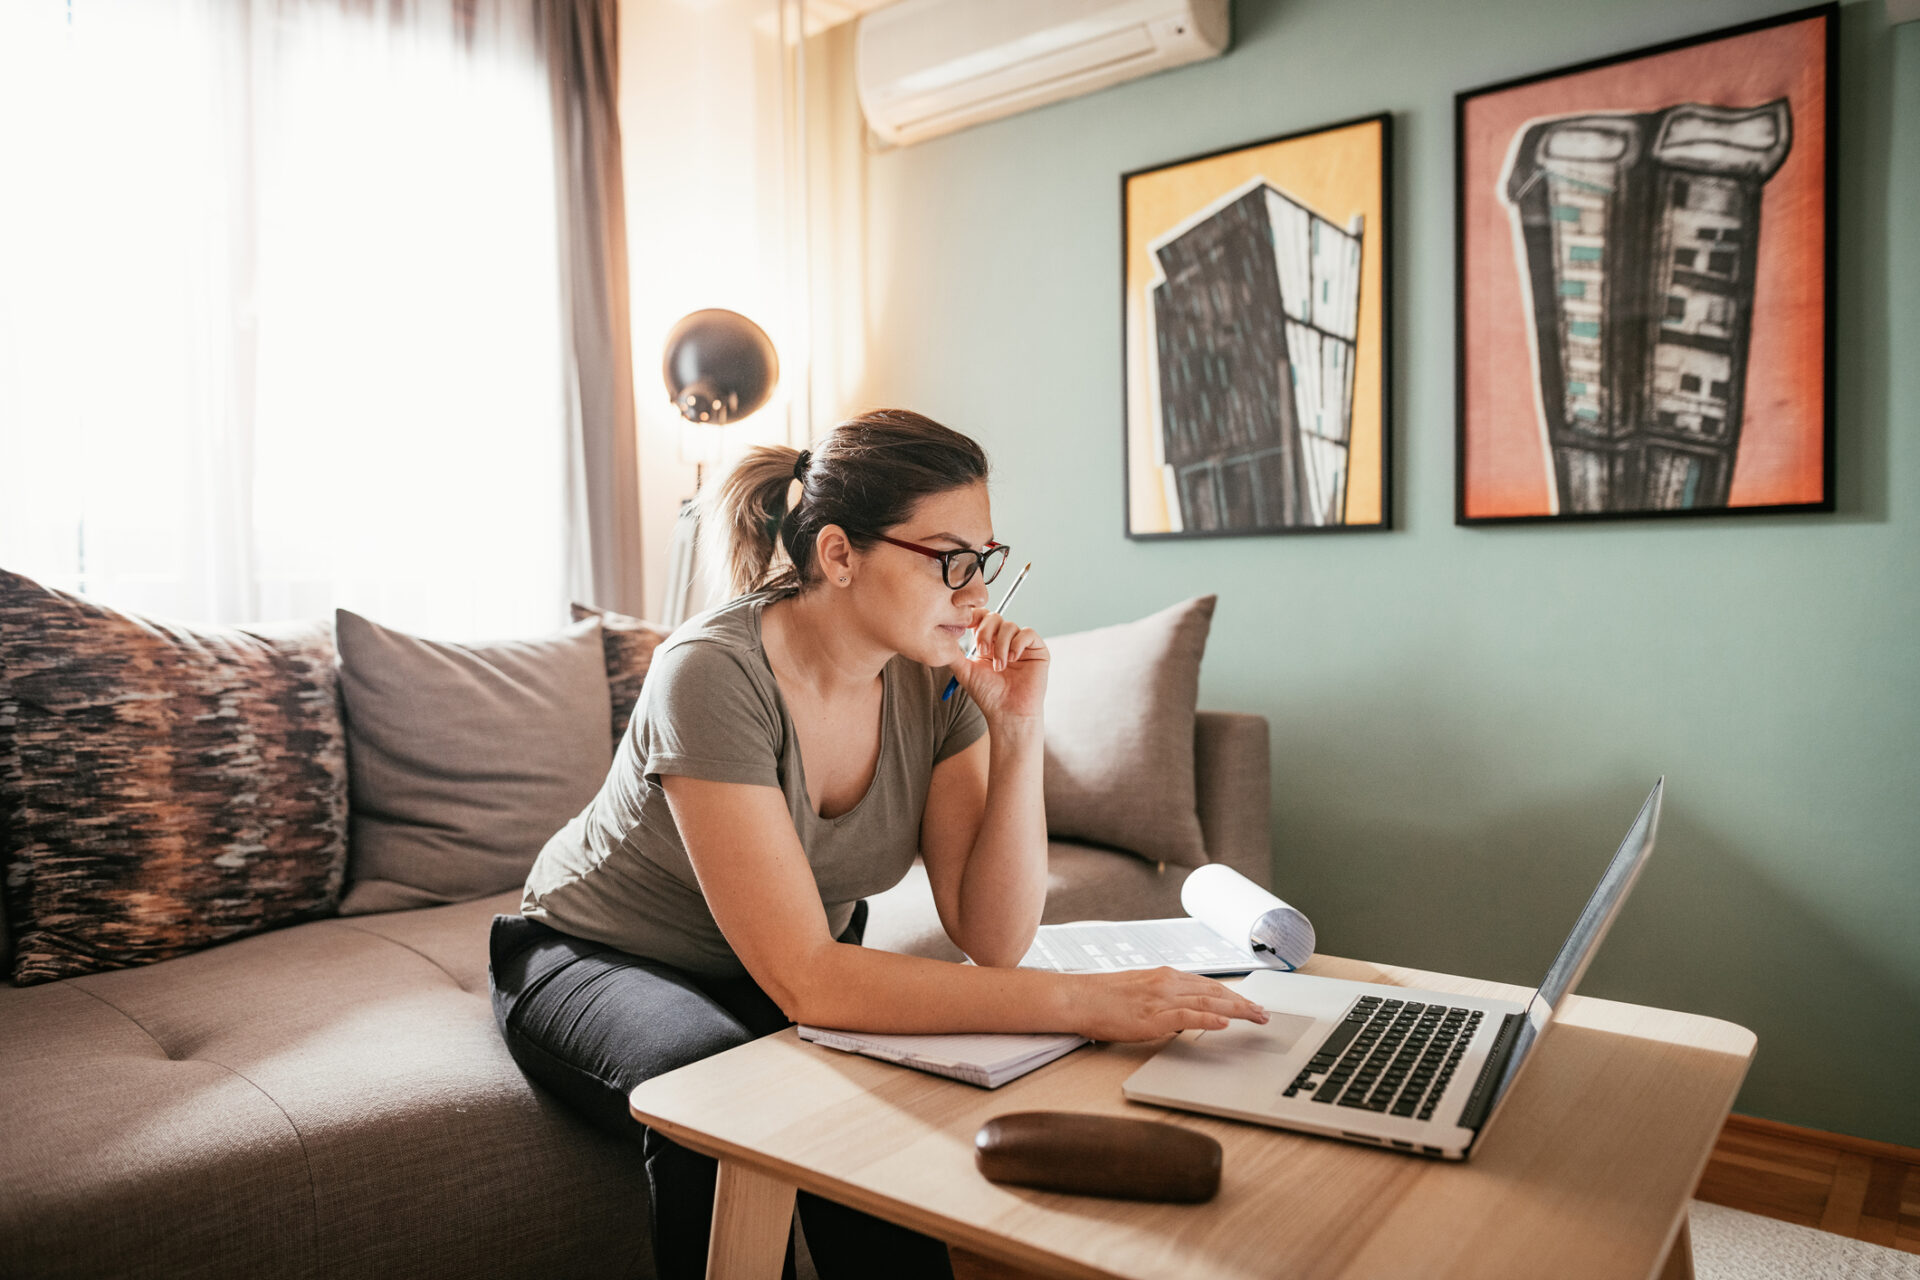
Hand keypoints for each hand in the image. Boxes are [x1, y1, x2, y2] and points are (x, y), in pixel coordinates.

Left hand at [948, 610, 1046, 725]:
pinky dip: (1018, 643)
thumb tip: (942, 634)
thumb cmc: (987, 695)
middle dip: (986, 632)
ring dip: (1001, 645)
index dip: (974, 616)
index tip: (966, 625)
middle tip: (983, 651)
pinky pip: (1028, 633)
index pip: (981, 618)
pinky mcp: (1038, 650)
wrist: (1007, 713)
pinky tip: (1013, 659)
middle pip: (994, 617)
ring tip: (999, 666)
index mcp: (987, 643)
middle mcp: (1004, 641)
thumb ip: (953, 652)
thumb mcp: (964, 670)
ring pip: (1010, 626)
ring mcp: (1021, 645)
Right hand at [1070, 968, 1269, 1041]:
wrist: (1079, 998)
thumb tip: (1185, 1015)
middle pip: (1215, 991)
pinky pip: (1187, 1016)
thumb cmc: (1103, 997)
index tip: (1250, 1003)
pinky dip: (1209, 1018)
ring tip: (1257, 1017)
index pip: (1208, 985)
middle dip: (1243, 1002)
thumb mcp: (1140, 992)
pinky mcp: (1152, 1015)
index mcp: (1165, 976)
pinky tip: (1226, 1023)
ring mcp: (1161, 998)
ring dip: (1237, 1010)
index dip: (1233, 995)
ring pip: (1208, 1001)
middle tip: (1264, 1013)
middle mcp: (1167, 982)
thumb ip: (1164, 1001)